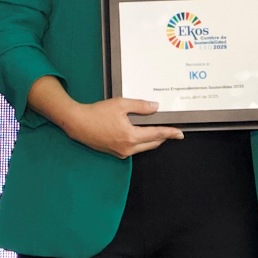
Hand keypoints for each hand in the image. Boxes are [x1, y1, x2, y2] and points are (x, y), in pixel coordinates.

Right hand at [56, 93, 179, 157]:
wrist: (77, 123)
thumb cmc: (97, 113)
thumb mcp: (121, 104)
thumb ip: (140, 106)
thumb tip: (155, 107)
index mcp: (131, 136)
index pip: (157, 135)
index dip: (170, 133)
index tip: (180, 133)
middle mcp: (128, 148)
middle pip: (152, 143)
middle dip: (163, 137)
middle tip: (171, 131)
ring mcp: (121, 152)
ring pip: (143, 147)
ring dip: (151, 140)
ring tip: (157, 130)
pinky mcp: (115, 153)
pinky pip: (133, 149)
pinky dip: (140, 142)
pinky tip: (140, 133)